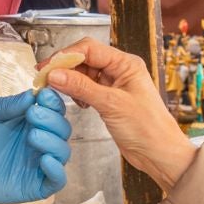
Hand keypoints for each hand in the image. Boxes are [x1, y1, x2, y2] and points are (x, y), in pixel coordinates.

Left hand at [0, 90, 70, 203]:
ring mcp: (39, 163)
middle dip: (52, 119)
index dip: (53, 101)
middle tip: (32, 114)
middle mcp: (41, 140)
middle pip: (62, 128)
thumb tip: (31, 95)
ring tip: (32, 136)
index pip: (55, 108)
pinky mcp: (36, 185)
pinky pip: (58, 180)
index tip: (42, 95)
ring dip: (53, 141)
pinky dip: (56, 170)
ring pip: (63, 151)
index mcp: (32, 120)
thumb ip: (7, 104)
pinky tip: (44, 160)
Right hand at [44, 40, 196, 191]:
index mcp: (126, 63)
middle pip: (85, 59)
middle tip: (44, 78)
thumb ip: (81, 87)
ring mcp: (115, 85)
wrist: (159, 154)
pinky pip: (87, 88)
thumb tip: (55, 74)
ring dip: (69, 81)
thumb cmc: (147, 128)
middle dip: (64, 67)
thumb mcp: (111, 104)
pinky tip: (76, 102)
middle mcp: (120, 70)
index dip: (65, 55)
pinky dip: (77, 93)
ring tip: (57, 91)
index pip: (89, 49)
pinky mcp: (110, 99)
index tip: (46, 67)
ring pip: (84, 74)